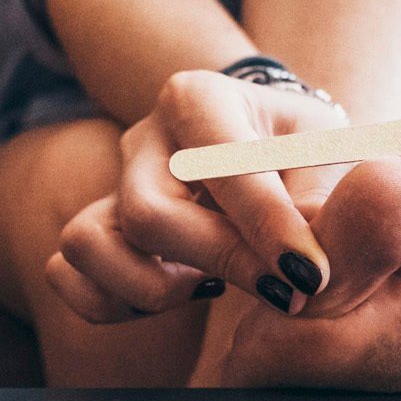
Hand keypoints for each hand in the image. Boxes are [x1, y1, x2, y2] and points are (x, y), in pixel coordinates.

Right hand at [48, 69, 345, 322]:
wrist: (273, 152)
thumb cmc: (307, 153)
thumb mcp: (333, 158)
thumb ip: (328, 206)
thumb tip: (305, 267)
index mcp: (199, 98)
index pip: (221, 167)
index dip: (268, 229)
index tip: (312, 277)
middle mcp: (143, 138)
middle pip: (148, 213)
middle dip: (219, 261)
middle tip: (282, 290)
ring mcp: (112, 185)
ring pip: (86, 244)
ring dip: (150, 287)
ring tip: (213, 287)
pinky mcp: (98, 229)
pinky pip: (66, 275)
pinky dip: (113, 302)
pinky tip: (181, 293)